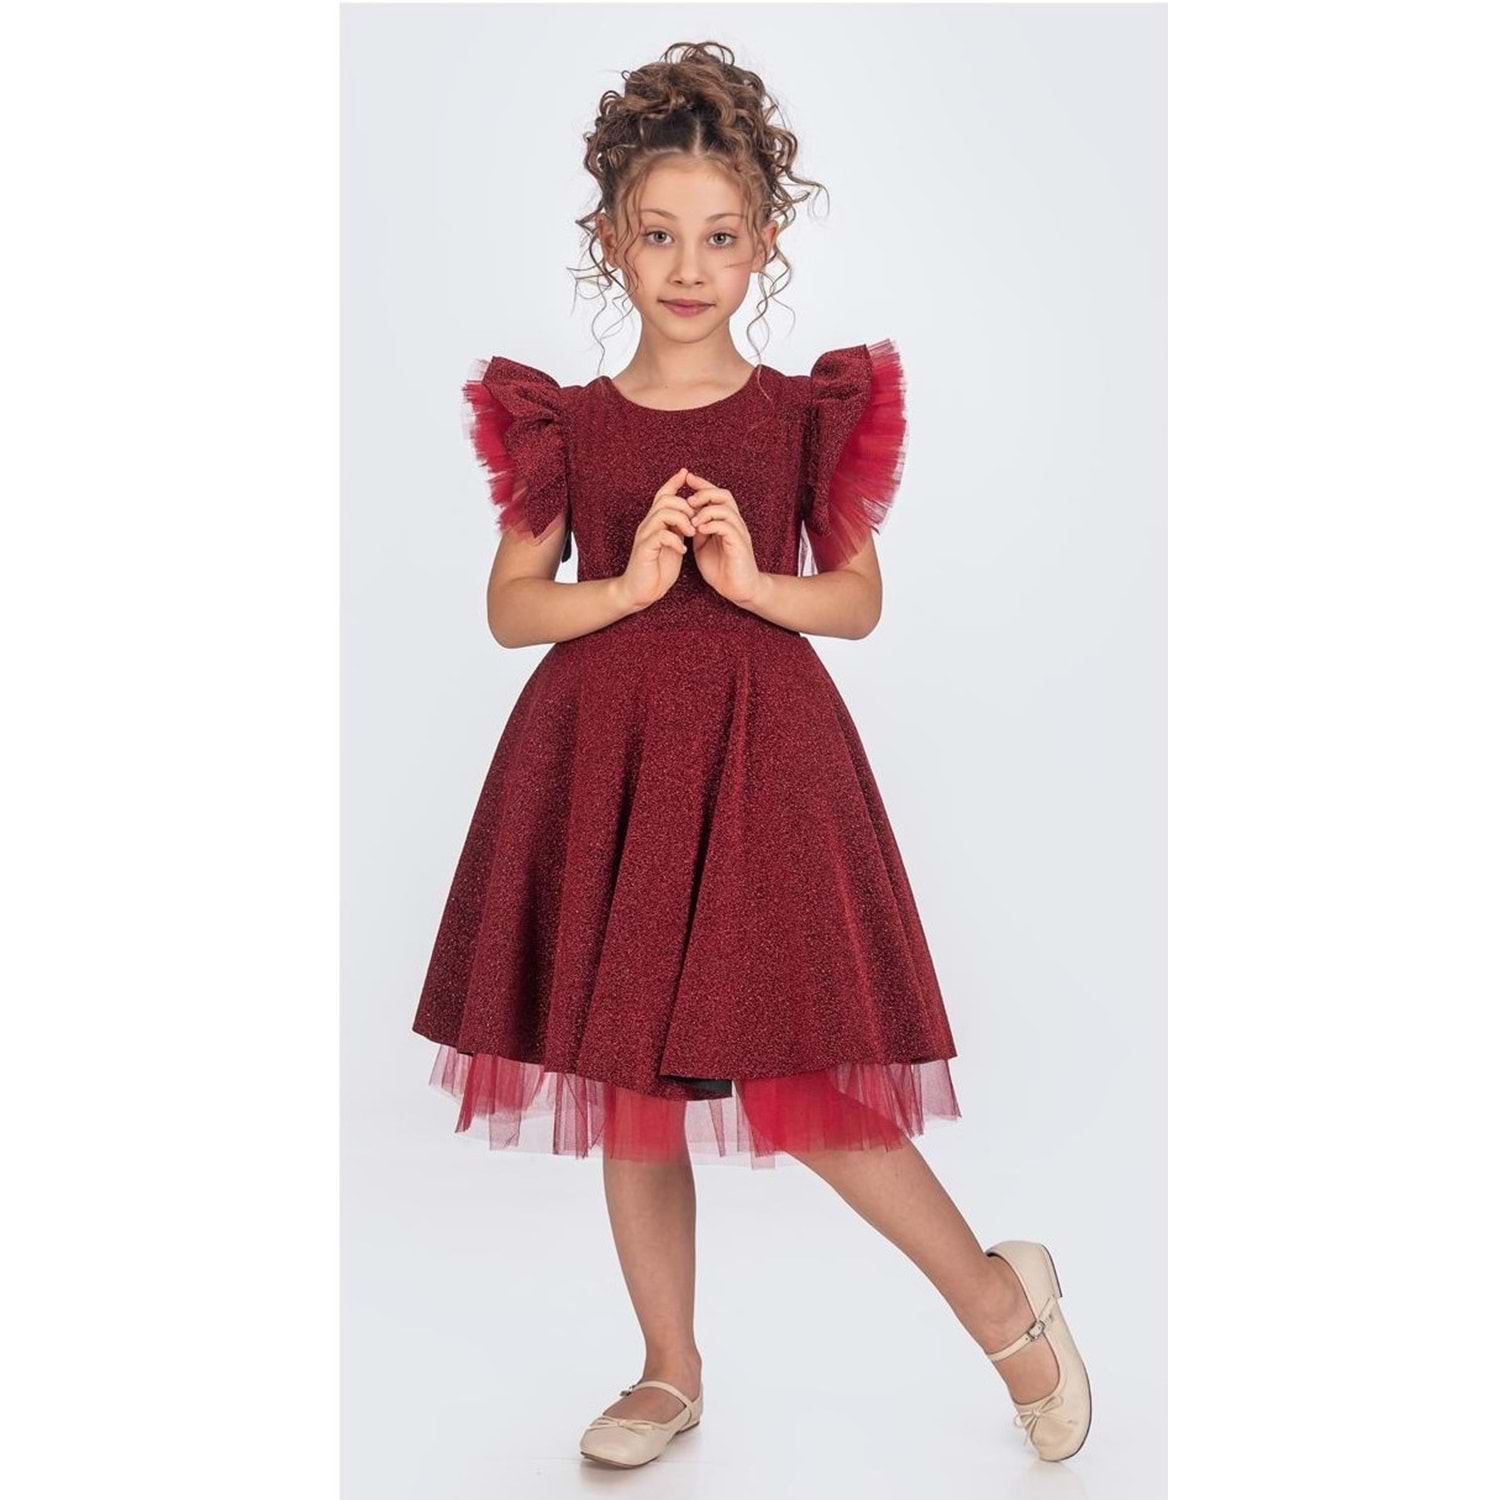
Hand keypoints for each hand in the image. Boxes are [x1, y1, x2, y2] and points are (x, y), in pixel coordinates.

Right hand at [614, 467, 697, 611]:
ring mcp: (645, 536)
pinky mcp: (644, 550)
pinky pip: (660, 535)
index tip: (686, 473)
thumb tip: (691, 516)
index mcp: (655, 522)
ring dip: (682, 521)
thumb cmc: (657, 569)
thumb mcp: (673, 544)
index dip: (673, 482)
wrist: (640, 591)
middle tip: (696, 520)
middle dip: (684, 505)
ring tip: (691, 534)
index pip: (663, 495)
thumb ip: (679, 529)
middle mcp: (648, 525)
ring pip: (662, 513)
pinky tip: (683, 550)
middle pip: (664, 500)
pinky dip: (675, 540)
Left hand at [681, 470, 763, 606]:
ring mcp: (739, 533)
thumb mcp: (702, 546)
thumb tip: (686, 516)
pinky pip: (727, 527)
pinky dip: (712, 524)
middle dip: (705, 492)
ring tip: (692, 519)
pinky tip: (700, 530)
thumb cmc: (721, 569)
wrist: (739, 589)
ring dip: (707, 510)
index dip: (702, 485)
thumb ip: (697, 530)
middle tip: (689, 500)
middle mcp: (735, 523)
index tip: (686, 478)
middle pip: (724, 495)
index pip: (716, 495)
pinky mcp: (739, 544)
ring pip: (726, 508)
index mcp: (725, 522)